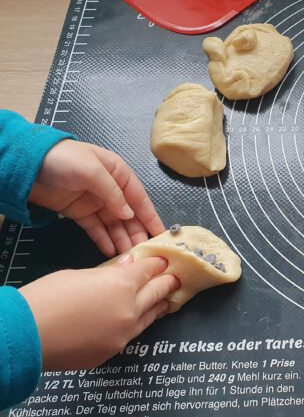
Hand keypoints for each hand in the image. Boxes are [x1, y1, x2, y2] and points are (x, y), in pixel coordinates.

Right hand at [19, 256, 178, 370]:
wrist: (23, 337)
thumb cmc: (45, 300)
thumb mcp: (77, 275)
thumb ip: (108, 272)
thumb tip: (126, 266)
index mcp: (122, 285)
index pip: (149, 270)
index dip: (157, 263)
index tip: (163, 260)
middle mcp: (129, 310)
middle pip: (157, 293)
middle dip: (167, 284)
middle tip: (176, 279)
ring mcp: (123, 334)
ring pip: (150, 317)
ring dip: (160, 306)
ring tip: (168, 300)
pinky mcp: (112, 351)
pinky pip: (131, 334)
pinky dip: (137, 324)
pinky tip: (138, 320)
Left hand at [28, 140, 164, 255]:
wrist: (29, 163)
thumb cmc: (65, 159)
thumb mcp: (93, 171)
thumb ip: (113, 193)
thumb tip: (129, 215)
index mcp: (119, 174)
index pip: (140, 199)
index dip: (151, 217)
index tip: (161, 234)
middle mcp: (111, 189)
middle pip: (129, 215)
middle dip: (137, 233)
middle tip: (144, 253)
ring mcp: (95, 202)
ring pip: (113, 225)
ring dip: (121, 239)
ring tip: (128, 257)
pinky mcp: (79, 213)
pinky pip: (95, 229)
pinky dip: (103, 240)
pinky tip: (110, 251)